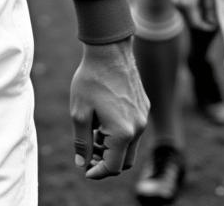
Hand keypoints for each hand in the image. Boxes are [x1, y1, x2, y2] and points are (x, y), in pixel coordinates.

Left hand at [70, 39, 148, 179]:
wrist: (109, 51)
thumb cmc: (91, 80)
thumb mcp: (79, 112)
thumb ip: (82, 141)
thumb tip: (82, 163)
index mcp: (122, 133)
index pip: (113, 167)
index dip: (97, 172)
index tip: (85, 170)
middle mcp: (138, 128)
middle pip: (125, 161)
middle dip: (106, 162)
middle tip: (88, 154)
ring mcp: (143, 117)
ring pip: (130, 145)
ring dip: (113, 147)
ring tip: (93, 135)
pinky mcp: (144, 107)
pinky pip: (134, 129)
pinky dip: (120, 133)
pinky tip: (103, 120)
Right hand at [170, 0, 216, 29]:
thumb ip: (209, 6)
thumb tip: (212, 20)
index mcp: (187, 3)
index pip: (197, 24)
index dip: (206, 27)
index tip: (214, 25)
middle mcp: (177, 4)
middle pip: (190, 21)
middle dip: (201, 22)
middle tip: (211, 18)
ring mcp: (172, 0)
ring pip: (185, 15)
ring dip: (194, 15)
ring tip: (204, 8)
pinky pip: (180, 8)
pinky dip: (188, 9)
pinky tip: (195, 0)